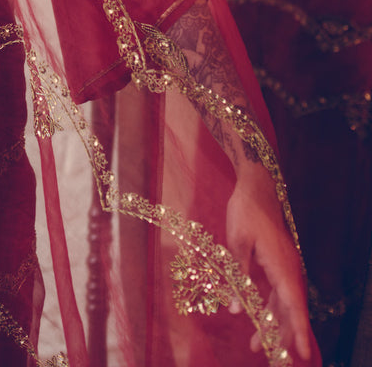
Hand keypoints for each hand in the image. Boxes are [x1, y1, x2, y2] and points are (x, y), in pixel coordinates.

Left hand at [226, 173, 311, 360]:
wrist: (257, 188)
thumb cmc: (246, 212)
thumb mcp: (237, 243)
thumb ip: (239, 276)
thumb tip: (236, 309)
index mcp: (282, 266)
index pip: (293, 306)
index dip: (297, 331)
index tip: (302, 354)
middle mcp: (289, 270)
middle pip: (290, 310)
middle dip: (282, 335)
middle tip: (268, 355)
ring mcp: (286, 267)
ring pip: (284, 303)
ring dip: (272, 323)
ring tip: (256, 344)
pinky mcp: (279, 263)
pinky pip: (279, 292)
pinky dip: (270, 308)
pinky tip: (258, 318)